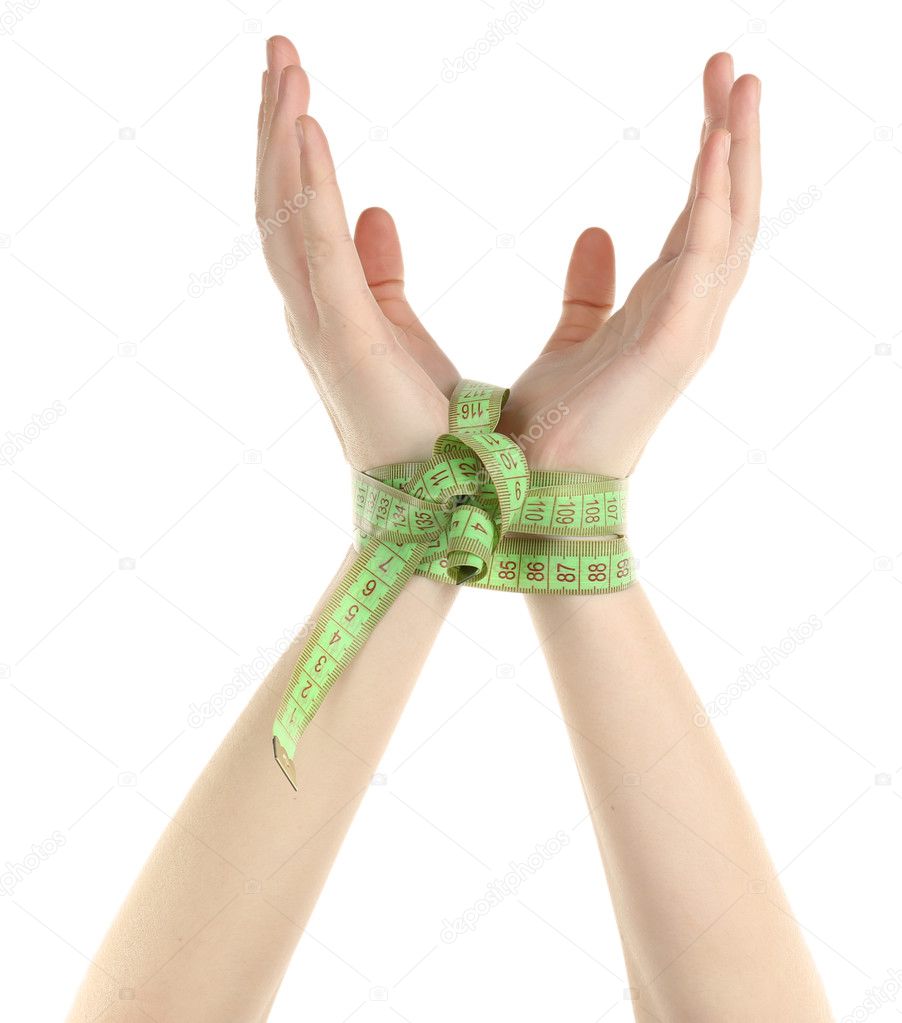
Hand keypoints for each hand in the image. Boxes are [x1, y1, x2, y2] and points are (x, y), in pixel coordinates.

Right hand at [256, 36, 457, 468]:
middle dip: (275, 127)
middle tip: (278, 52)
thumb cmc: (432, 435)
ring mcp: (324, 328)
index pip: (303, 216)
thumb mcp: (405, 335)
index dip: (295, 153)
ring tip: (283, 67)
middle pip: (283, 204)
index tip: (297, 93)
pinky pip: (317, 251)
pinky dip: (307, 191)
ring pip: (287, 216)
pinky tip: (304, 129)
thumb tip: (376, 215)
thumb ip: (385, 277)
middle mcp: (316, 314)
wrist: (447, 504)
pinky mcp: (347, 341)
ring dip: (281, 140)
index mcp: (334, 310)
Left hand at [500, 53, 760, 477]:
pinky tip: (716, 149)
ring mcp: (684, 332)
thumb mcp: (570, 336)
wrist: (533, 488)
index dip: (708, 158)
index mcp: (658, 310)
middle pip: (724, 213)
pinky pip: (702, 262)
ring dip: (736, 157)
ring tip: (740, 85)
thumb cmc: (549, 425)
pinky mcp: (671, 348)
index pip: (695, 220)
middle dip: (733, 140)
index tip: (708, 94)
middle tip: (735, 68)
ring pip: (728, 229)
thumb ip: (588, 290)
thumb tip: (595, 232)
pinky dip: (713, 204)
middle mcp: (682, 317)